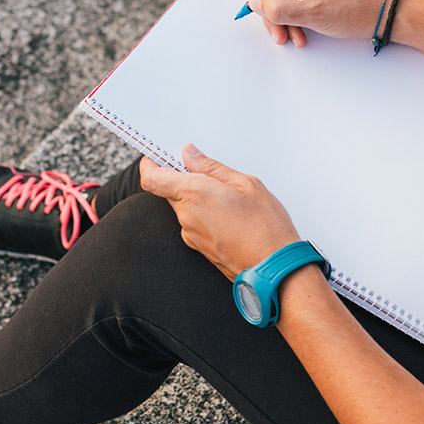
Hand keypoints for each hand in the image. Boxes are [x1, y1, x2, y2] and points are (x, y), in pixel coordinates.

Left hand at [139, 144, 301, 279]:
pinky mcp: (197, 248)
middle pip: (167, 191)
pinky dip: (203, 214)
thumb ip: (212, 167)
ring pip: (182, 207)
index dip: (150, 164)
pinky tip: (227, 214)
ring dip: (195, 198)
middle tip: (205, 172)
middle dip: (181, 179)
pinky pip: (192, 223)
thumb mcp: (246, 184)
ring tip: (226, 196)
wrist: (273, 268)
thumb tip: (190, 155)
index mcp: (194, 194)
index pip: (152, 178)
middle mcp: (186, 216)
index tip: (159, 156)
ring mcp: (190, 234)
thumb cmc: (265, 227)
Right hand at [245, 0, 390, 47]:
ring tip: (289, 35)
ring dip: (280, 15)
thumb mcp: (311, 13)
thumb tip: (255, 3)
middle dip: (268, 4)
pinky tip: (299, 32)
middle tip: (274, 25)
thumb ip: (277, 8)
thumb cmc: (356, 7)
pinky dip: (291, 15)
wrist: (383, 14)